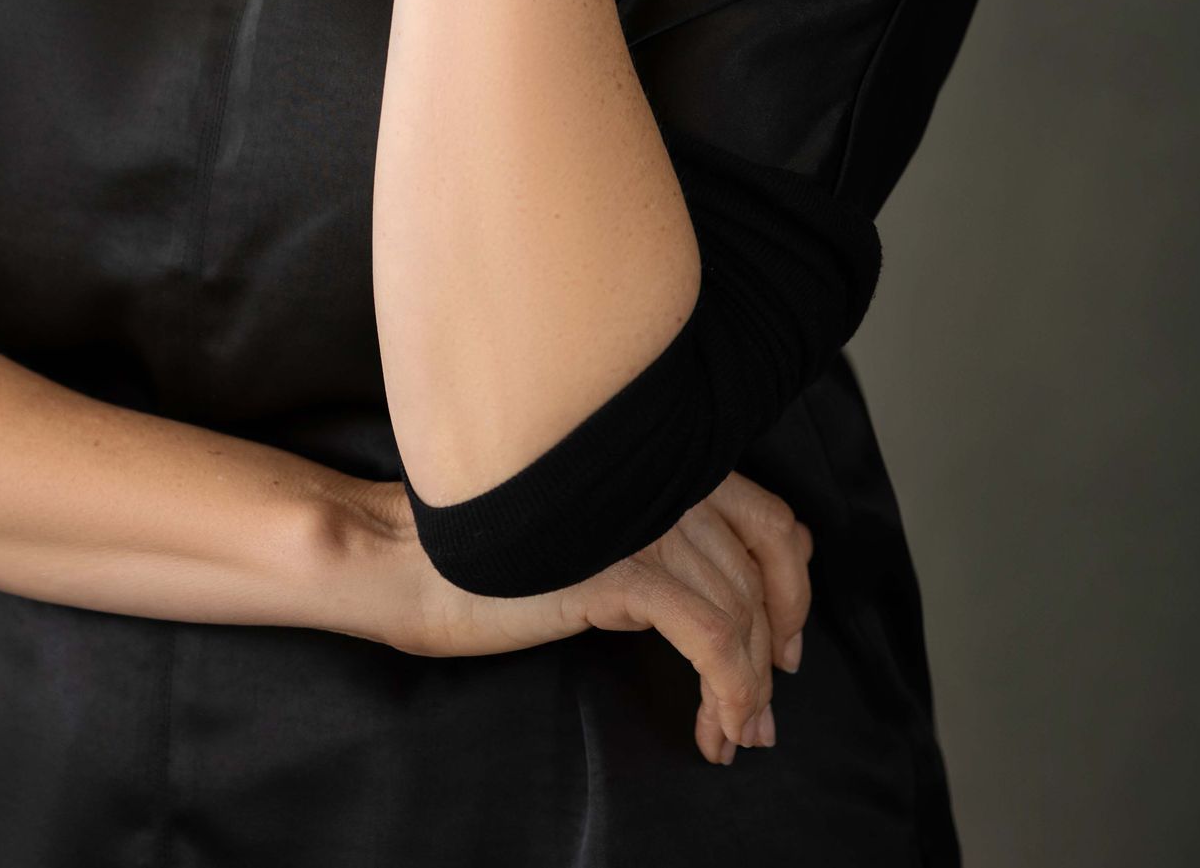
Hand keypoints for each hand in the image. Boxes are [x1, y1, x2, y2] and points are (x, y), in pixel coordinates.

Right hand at [352, 470, 809, 765]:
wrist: (407, 564)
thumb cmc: (488, 558)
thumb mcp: (589, 538)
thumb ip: (651, 540)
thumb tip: (724, 602)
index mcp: (654, 464)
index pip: (769, 516)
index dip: (791, 587)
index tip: (785, 646)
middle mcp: (659, 480)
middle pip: (766, 566)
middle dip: (779, 645)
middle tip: (762, 713)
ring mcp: (642, 520)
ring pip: (742, 611)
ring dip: (749, 688)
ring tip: (730, 735)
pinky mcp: (620, 570)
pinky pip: (711, 637)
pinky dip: (728, 690)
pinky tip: (713, 726)